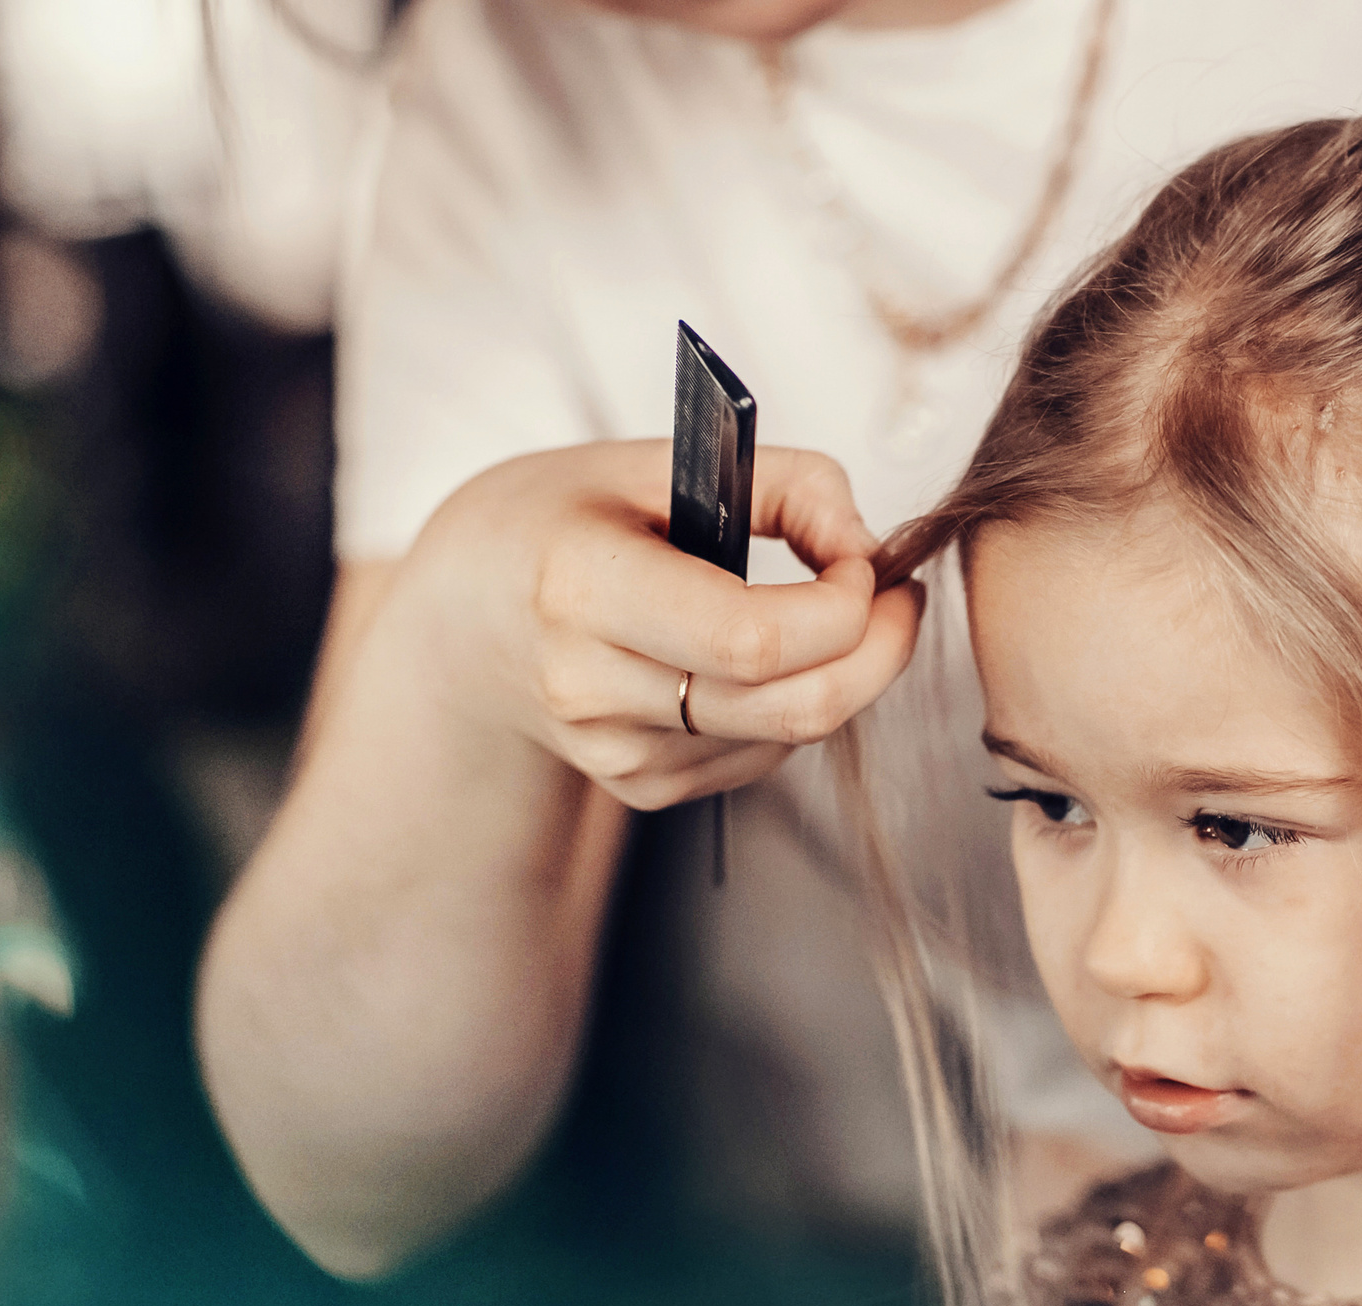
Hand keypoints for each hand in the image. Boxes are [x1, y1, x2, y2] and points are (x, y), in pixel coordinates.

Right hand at [399, 440, 925, 811]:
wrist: (463, 616)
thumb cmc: (562, 521)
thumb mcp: (653, 462)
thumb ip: (784, 484)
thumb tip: (867, 548)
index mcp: (582, 588)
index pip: (756, 640)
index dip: (846, 606)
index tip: (864, 560)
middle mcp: (590, 686)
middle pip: (795, 706)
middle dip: (880, 652)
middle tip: (899, 597)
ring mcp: (613, 752)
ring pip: (792, 736)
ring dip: (845, 676)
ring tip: (833, 612)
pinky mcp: (639, 786)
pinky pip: (765, 756)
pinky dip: (794, 704)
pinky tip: (766, 659)